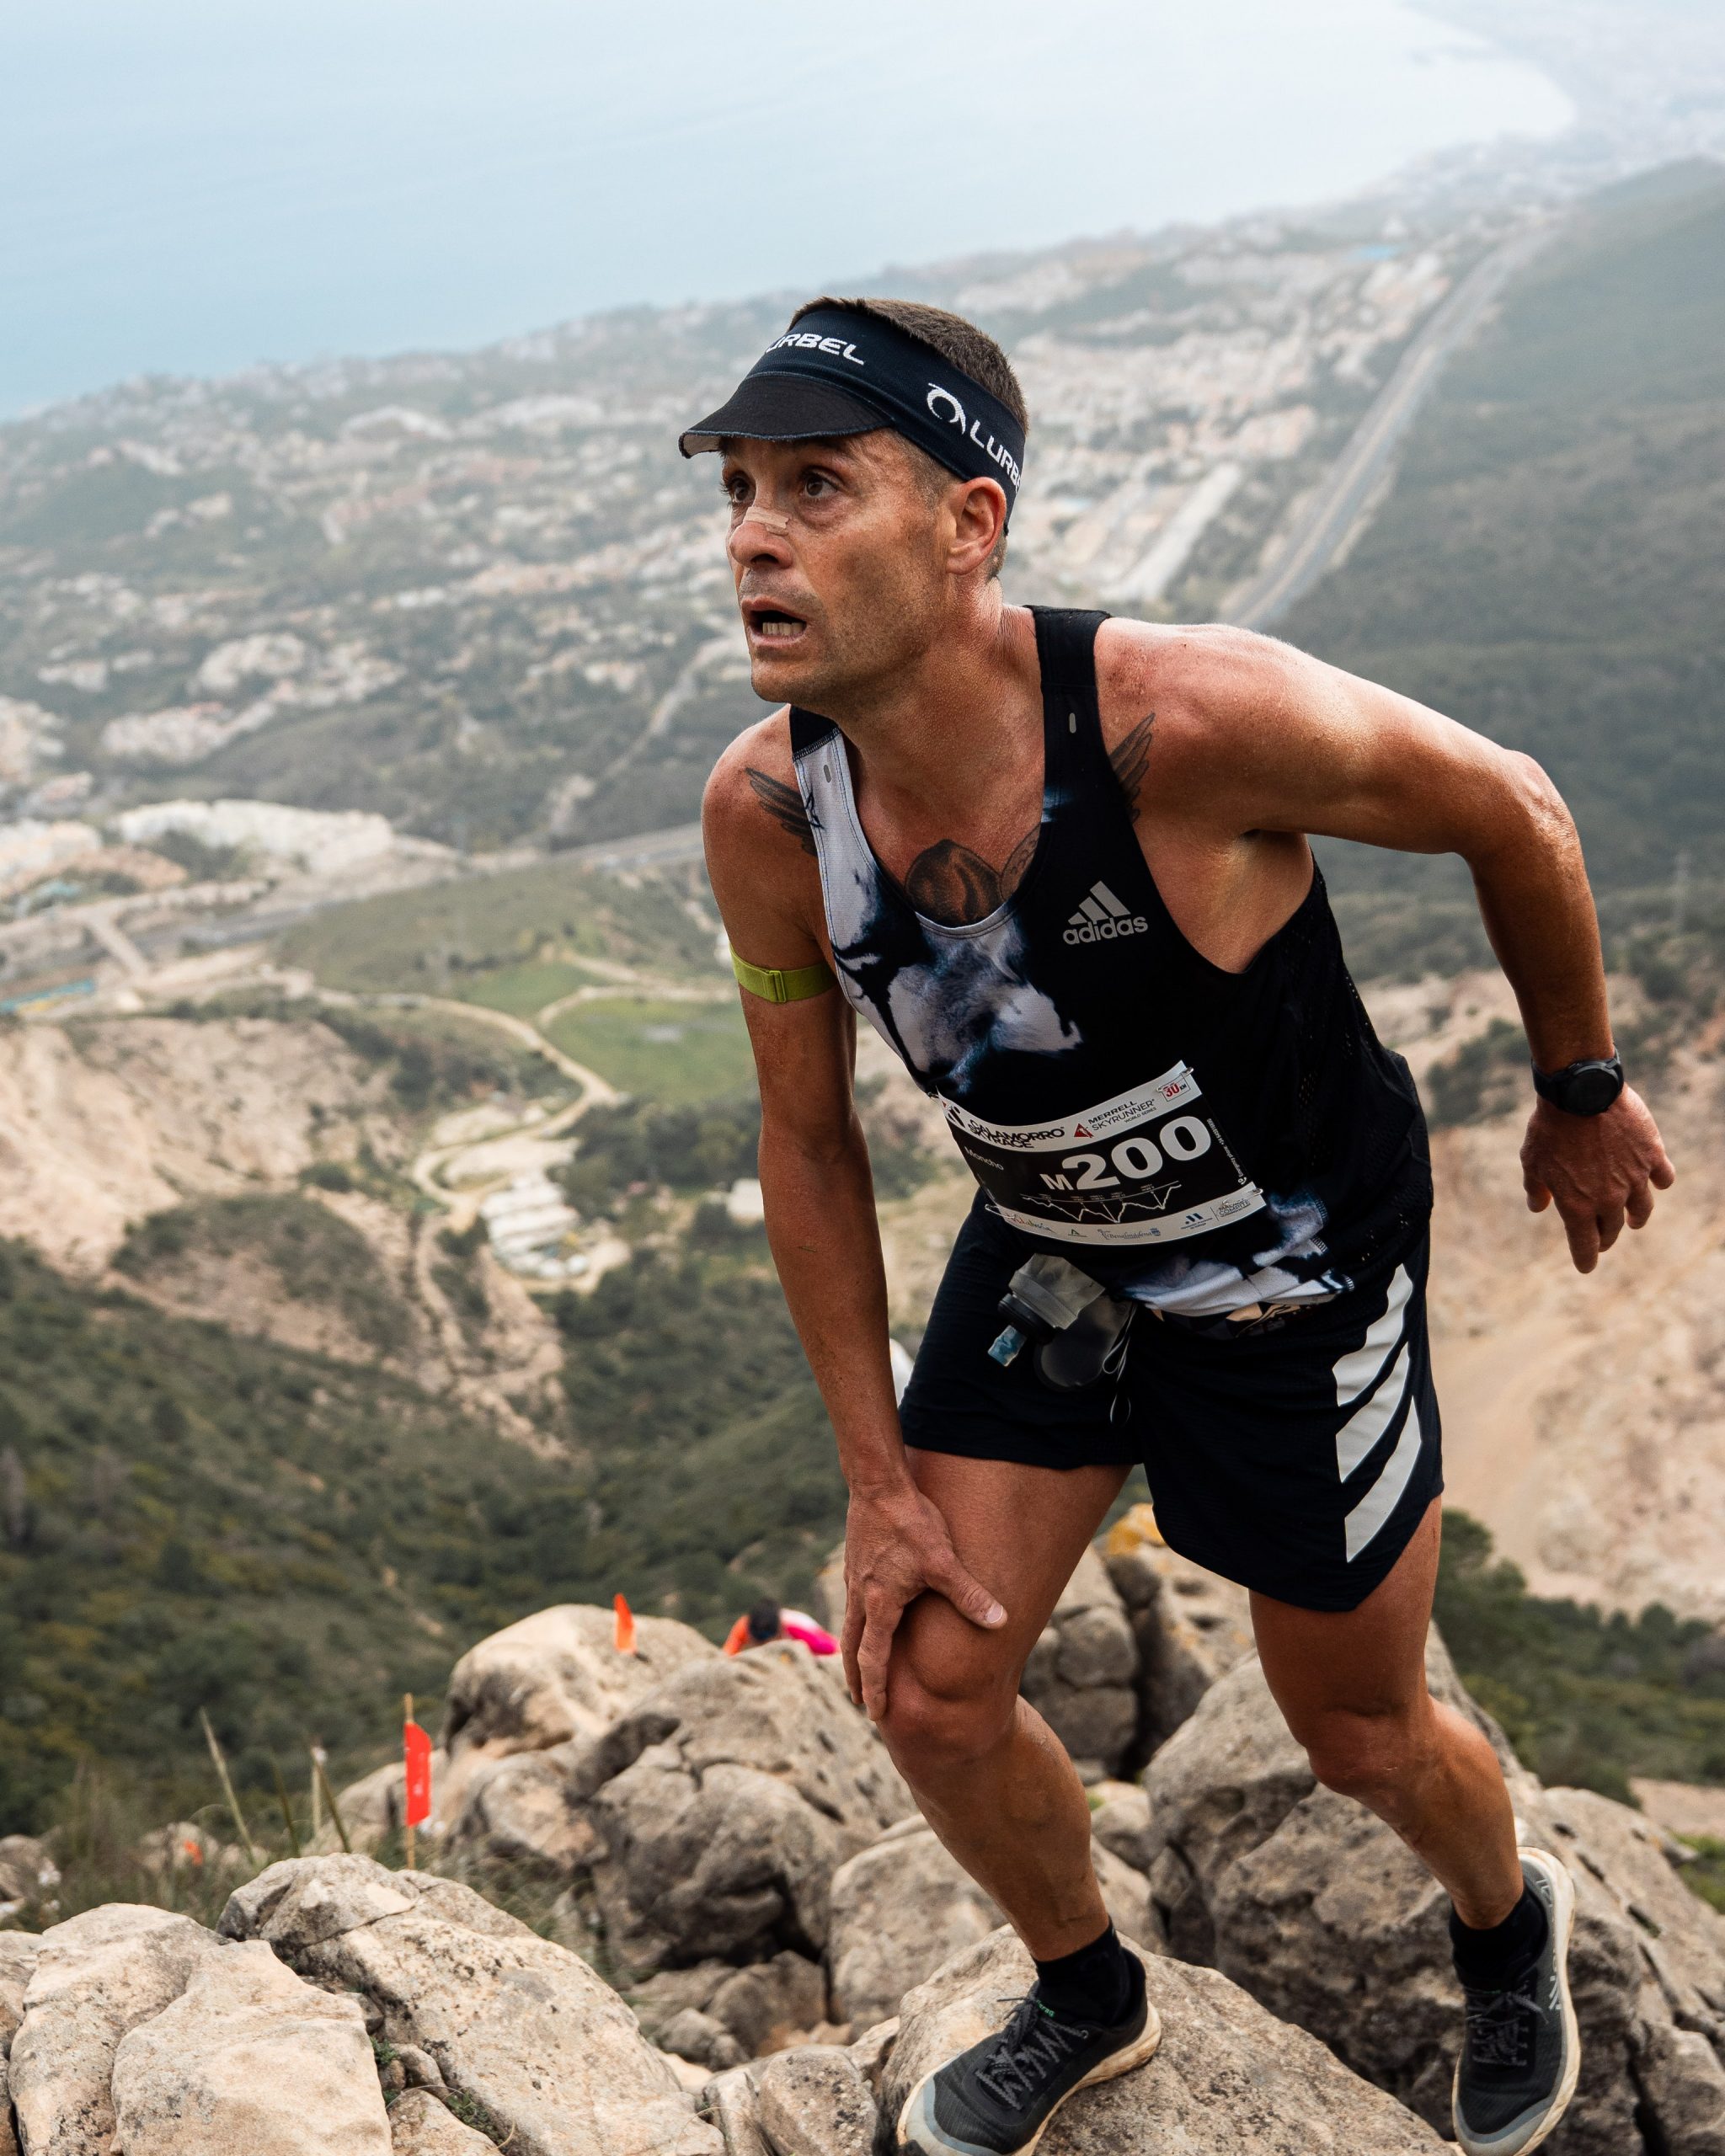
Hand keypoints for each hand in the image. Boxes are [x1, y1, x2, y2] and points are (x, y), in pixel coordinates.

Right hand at [840, 1479, 1005, 1720]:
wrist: (879, 1484)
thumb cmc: (911, 1523)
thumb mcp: (943, 1561)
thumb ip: (969, 1594)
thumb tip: (1000, 1621)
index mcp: (879, 1604)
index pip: (873, 1659)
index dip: (875, 1688)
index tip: (875, 1714)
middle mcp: (861, 1595)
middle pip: (852, 1647)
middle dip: (856, 1677)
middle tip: (858, 1701)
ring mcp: (855, 1577)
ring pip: (850, 1623)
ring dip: (854, 1649)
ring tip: (859, 1664)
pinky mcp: (857, 1560)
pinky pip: (854, 1600)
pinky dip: (858, 1620)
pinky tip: (869, 1612)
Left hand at [1520, 1086, 1674, 1272]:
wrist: (1579, 1093)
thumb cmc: (1549, 1128)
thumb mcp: (1532, 1161)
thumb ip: (1536, 1188)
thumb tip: (1537, 1207)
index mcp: (1577, 1206)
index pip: (1585, 1246)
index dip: (1585, 1259)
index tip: (1586, 1266)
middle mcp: (1609, 1199)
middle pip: (1611, 1230)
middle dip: (1605, 1238)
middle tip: (1602, 1239)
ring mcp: (1634, 1178)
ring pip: (1641, 1210)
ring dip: (1636, 1218)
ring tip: (1633, 1221)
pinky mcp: (1652, 1156)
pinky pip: (1663, 1178)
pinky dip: (1659, 1183)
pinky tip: (1656, 1183)